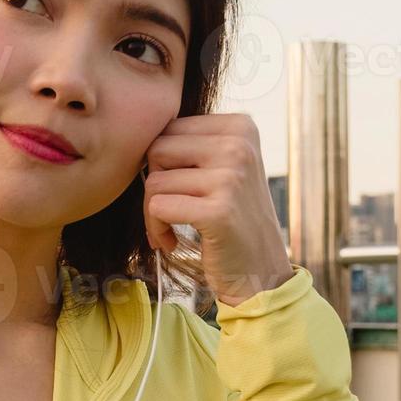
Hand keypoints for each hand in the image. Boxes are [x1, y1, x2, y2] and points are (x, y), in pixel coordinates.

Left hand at [142, 112, 293, 307]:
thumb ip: (190, 145)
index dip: (161, 163)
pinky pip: (158, 208)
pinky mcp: (219, 211)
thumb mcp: (223, 168)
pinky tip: (172, 242)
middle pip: (157, 149)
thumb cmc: (232, 220)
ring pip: (154, 181)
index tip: (175, 190)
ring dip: (151, 213)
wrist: (261, 273)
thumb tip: (138, 136)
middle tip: (166, 211)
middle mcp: (240, 146)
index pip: (169, 128)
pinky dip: (156, 229)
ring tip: (170, 230)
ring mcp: (232, 177)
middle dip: (153, 184)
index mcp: (241, 127)